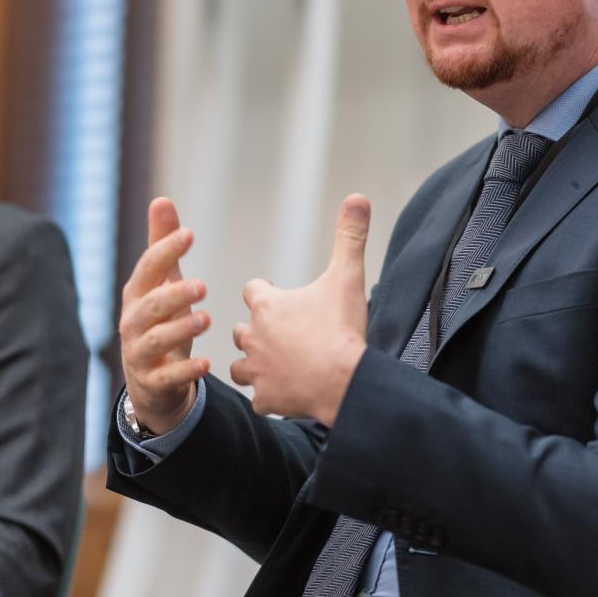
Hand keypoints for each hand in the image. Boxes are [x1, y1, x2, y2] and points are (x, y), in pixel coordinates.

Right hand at [117, 198, 210, 432]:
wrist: (149, 381)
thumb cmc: (159, 321)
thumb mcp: (161, 283)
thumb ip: (161, 245)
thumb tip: (161, 200)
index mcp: (137, 294)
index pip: (147, 268)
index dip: (165, 250)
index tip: (189, 234)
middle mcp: (133, 322)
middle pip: (151, 306)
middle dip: (174, 295)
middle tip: (203, 286)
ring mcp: (140, 353)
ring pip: (156, 340)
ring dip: (181, 330)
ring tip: (206, 319)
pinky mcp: (153, 381)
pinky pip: (167, 377)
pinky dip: (186, 371)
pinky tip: (206, 363)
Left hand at [230, 194, 370, 425]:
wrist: (344, 381)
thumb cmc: (342, 328)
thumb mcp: (348, 276)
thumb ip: (350, 236)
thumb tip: (357, 196)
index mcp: (267, 305)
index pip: (253, 290)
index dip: (265, 291)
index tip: (279, 294)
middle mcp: (253, 336)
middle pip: (241, 329)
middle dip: (257, 330)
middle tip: (282, 334)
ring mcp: (257, 370)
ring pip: (240, 366)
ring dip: (254, 364)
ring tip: (275, 364)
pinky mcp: (265, 399)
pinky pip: (259, 399)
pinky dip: (270, 397)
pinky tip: (285, 394)